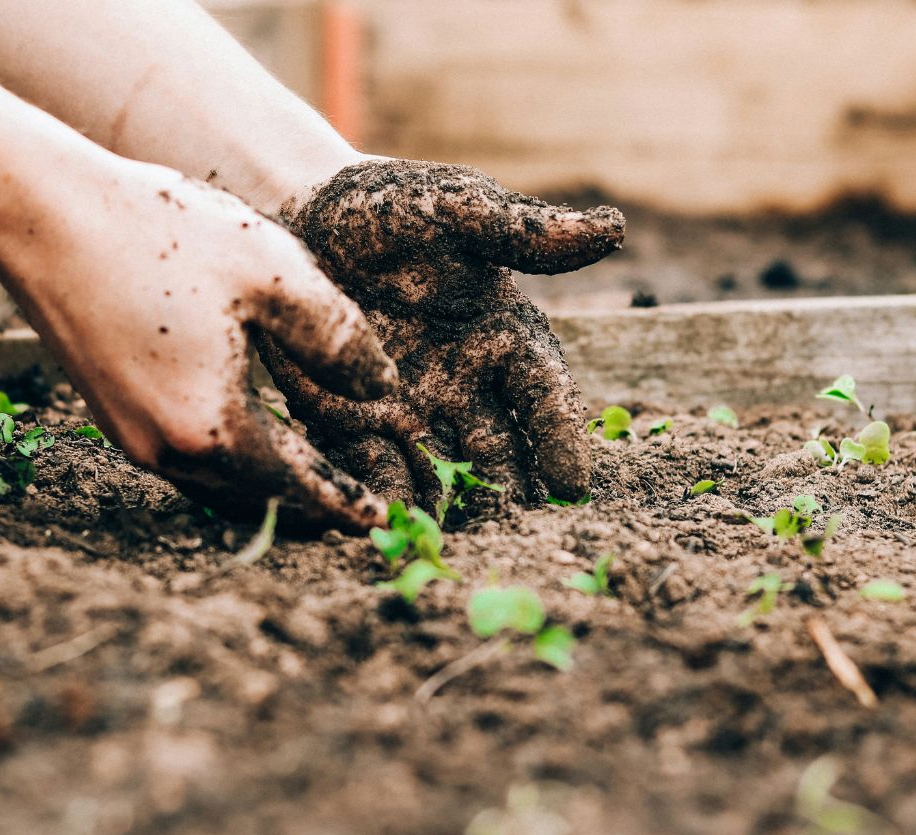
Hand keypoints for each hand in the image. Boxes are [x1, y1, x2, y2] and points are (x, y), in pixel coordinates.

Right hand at [0, 157, 396, 529]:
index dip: (345, 504)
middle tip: (357, 507)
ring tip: (315, 477)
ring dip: (269, 487)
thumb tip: (382, 389)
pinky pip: (187, 460)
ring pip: (219, 485)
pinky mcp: (111, 414)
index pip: (298, 487)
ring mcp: (132, 437)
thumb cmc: (161, 234)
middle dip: (311, 506)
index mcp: (214, 427)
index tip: (383, 521)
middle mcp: (167, 450)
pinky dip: (230, 461)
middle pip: (257, 499)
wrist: (43, 216)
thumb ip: (338, 339)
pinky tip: (253, 435)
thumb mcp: (274, 273)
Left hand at [261, 159, 623, 511]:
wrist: (302, 215)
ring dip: (452, 509)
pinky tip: (387, 526)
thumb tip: (613, 229)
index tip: (573, 483)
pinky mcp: (353, 423)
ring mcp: (412, 410)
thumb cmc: (391, 207)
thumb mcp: (456, 208)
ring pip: (442, 472)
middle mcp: (466, 385)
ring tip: (456, 546)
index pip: (544, 394)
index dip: (560, 436)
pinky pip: (374, 469)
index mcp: (504, 337)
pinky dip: (384, 498)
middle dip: (511, 493)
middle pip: (500, 450)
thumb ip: (523, 230)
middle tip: (518, 534)